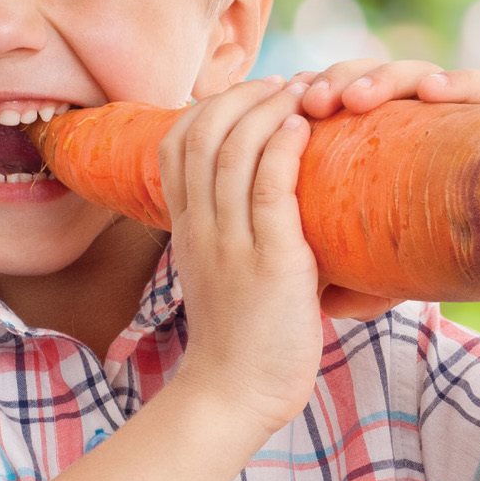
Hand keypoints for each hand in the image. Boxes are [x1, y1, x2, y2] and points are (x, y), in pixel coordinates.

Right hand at [160, 76, 323, 436]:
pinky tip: (302, 127)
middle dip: (243, 96)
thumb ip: (231, 234)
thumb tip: (268, 200)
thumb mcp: (218, 273)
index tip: (251, 95)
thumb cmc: (237, 337)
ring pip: (235, 152)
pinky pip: (269, 189)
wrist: (231, 395)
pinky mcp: (271, 263)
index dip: (210, 107)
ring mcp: (231, 244)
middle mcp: (201, 228)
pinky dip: (284, 148)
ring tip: (302, 91)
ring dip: (269, 110)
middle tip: (283, 85)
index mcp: (187, 228)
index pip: (177, 145)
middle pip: (204, 135)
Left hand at [284, 59, 479, 319]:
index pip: (332, 98)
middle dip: (336, 81)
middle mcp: (412, 111)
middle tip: (317, 104)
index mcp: (375, 134)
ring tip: (360, 98)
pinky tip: (433, 92)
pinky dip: (455, 82)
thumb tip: (322, 308)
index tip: (282, 115)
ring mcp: (458, 105)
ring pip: (413, 73)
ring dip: (382, 78)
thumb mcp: (393, 264)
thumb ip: (359, 277)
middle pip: (365, 76)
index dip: (305, 98)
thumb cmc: (446, 248)